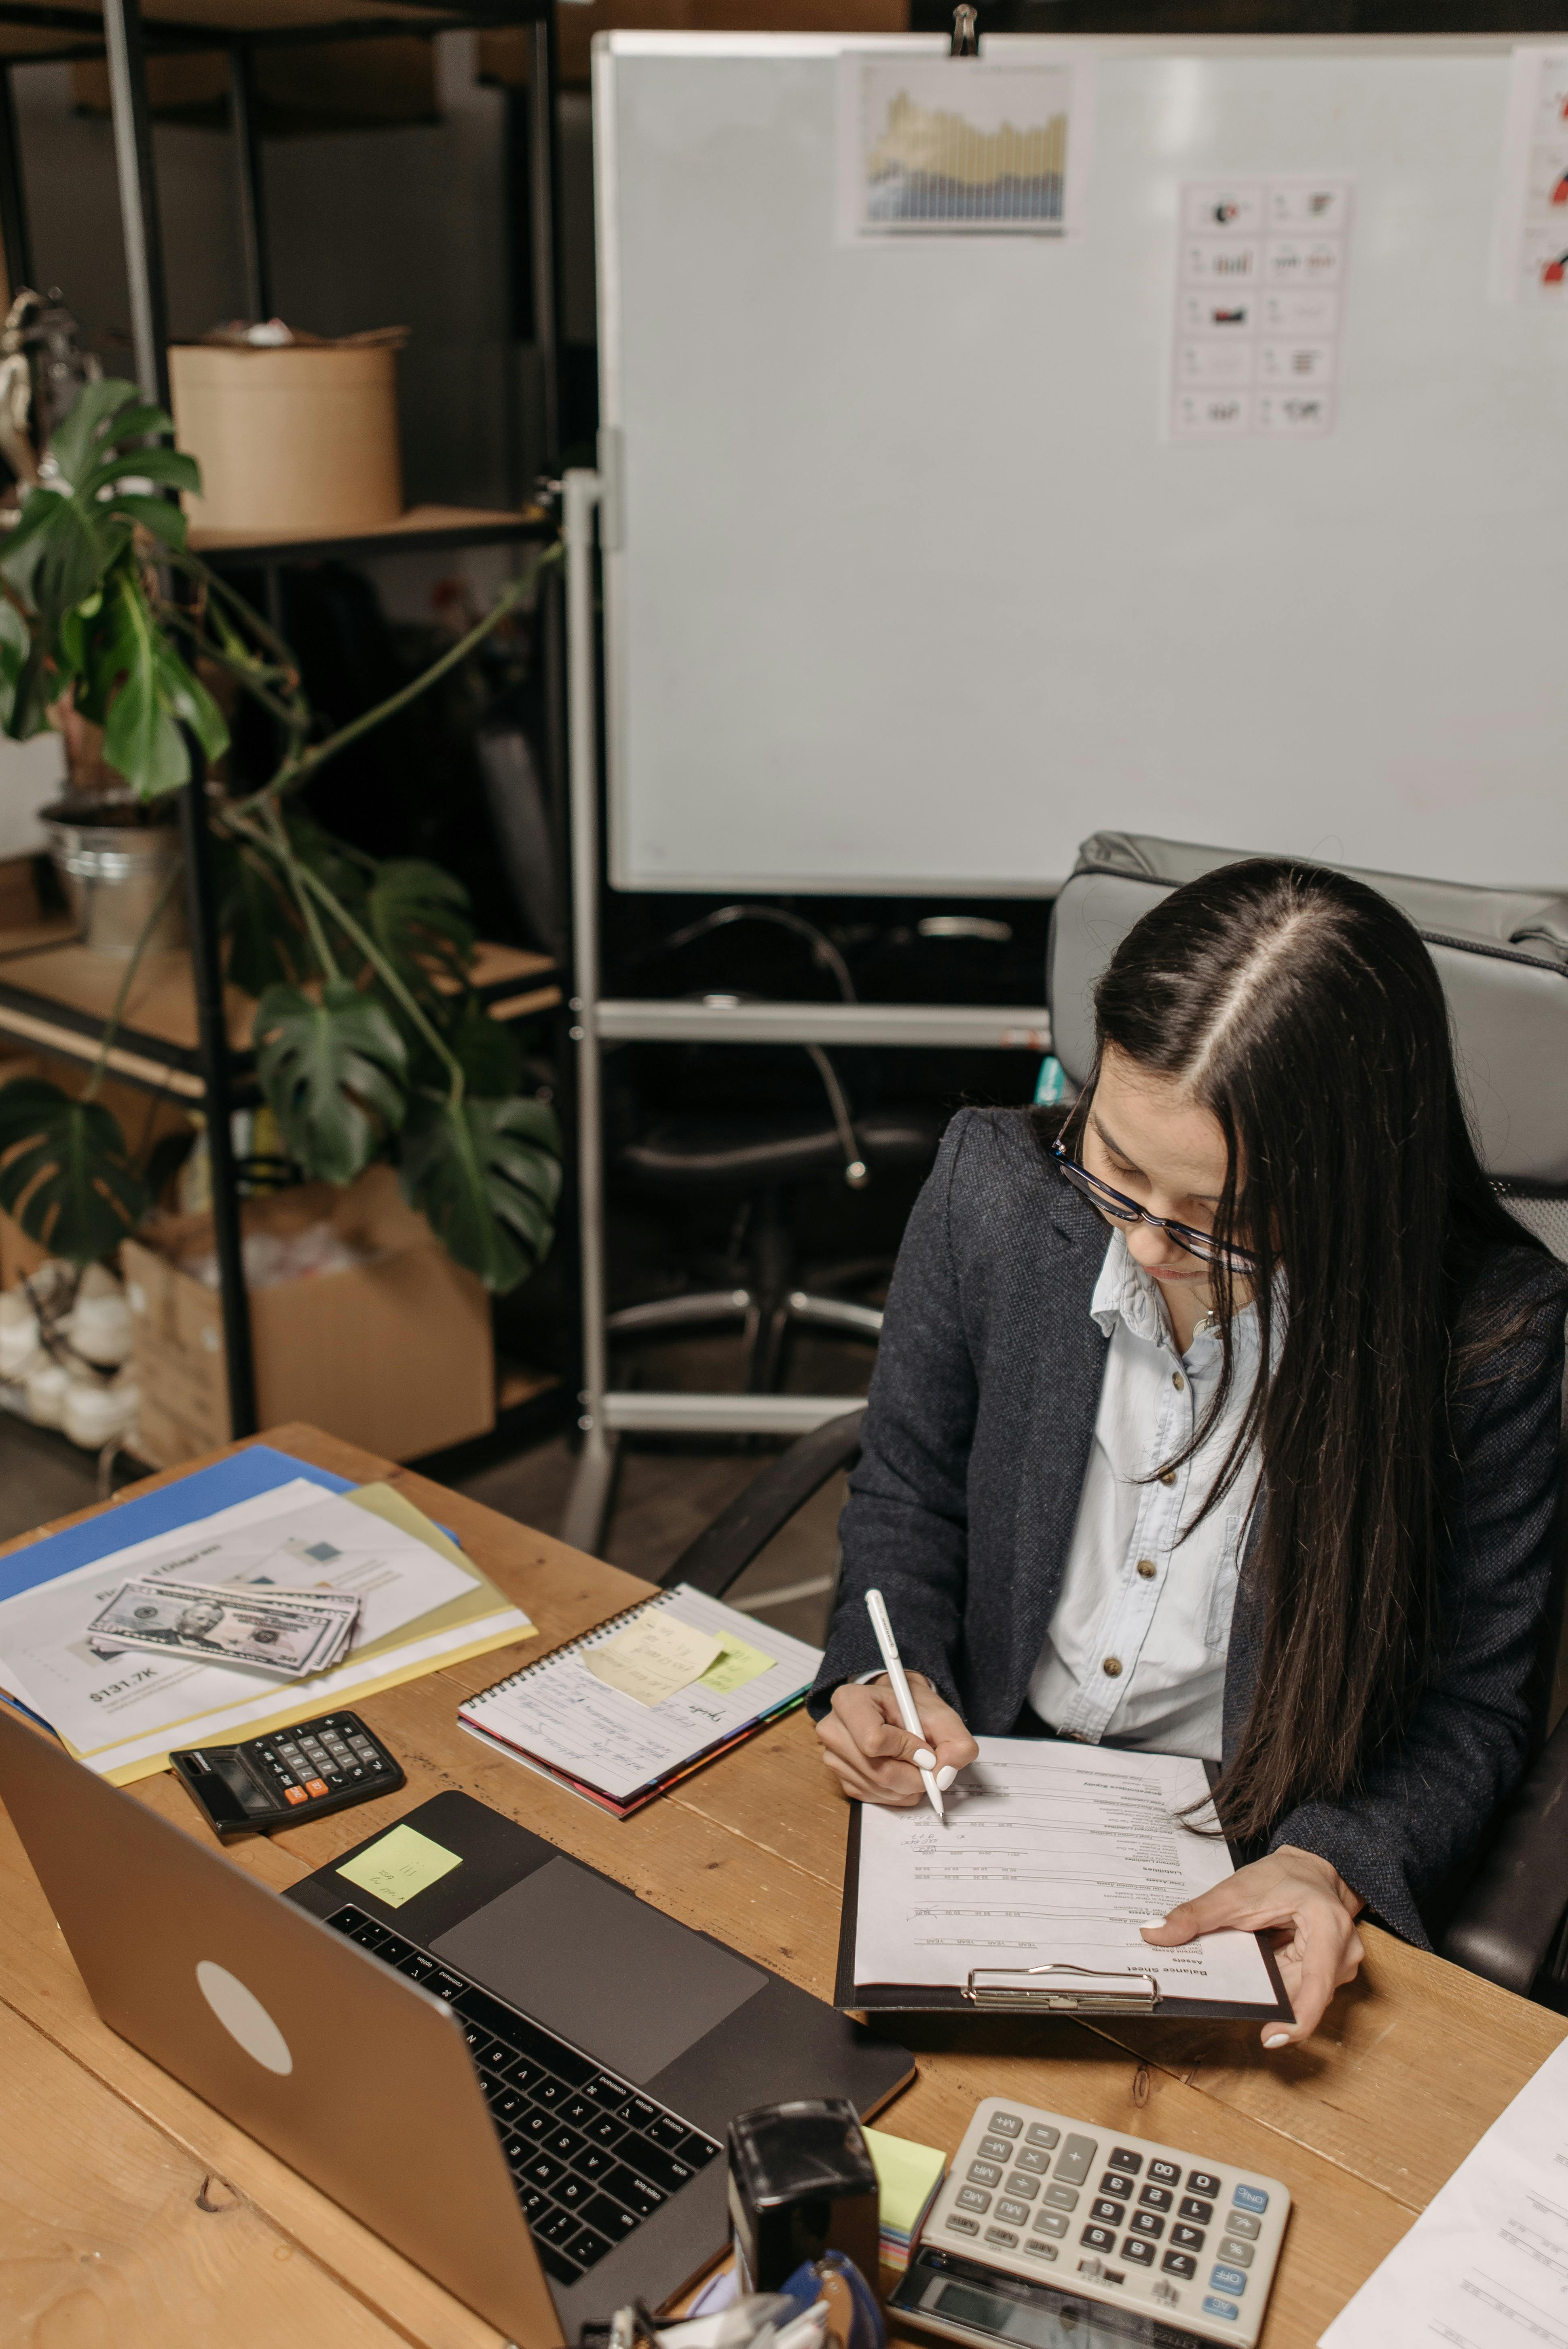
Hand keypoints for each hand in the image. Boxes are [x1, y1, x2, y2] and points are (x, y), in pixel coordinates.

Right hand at [816, 1673, 977, 1805]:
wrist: (897, 1709)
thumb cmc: (914, 1708)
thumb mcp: (942, 1715)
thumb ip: (955, 1742)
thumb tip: (943, 1776)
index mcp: (849, 1702)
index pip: (874, 1741)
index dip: (908, 1750)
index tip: (926, 1748)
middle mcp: (833, 1730)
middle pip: (878, 1771)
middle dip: (914, 1775)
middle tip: (928, 1764)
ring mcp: (833, 1756)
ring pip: (878, 1788)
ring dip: (908, 1786)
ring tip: (915, 1764)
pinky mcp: (840, 1778)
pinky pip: (874, 1798)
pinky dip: (897, 1793)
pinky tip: (903, 1773)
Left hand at [1139, 1845, 1364, 2049]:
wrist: (1311, 1868)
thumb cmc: (1282, 1876)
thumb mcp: (1236, 1891)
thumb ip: (1196, 1915)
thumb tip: (1154, 1933)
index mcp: (1328, 1927)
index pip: (1317, 1985)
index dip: (1297, 2019)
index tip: (1269, 2038)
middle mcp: (1342, 1953)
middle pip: (1302, 1994)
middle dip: (1268, 1998)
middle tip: (1228, 1997)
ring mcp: (1338, 1966)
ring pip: (1298, 1994)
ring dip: (1269, 1988)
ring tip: (1239, 1973)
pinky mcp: (1327, 1972)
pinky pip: (1297, 1988)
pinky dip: (1274, 1981)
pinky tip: (1257, 1970)